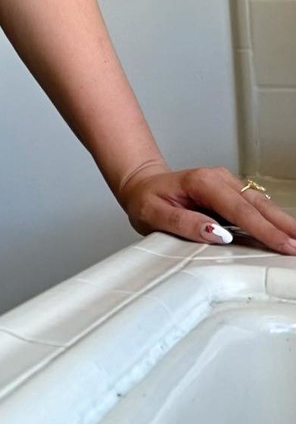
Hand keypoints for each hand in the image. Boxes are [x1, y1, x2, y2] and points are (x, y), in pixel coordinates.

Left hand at [117, 163, 295, 254]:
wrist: (142, 184)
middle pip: (258, 205)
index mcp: (202, 182)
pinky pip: (255, 208)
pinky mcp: (231, 194)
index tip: (284, 245)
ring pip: (261, 205)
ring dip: (282, 223)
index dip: (264, 229)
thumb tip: (216, 233)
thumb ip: (183, 223)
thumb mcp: (153, 214)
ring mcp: (228, 184)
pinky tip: (285, 234)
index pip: (239, 209)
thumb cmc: (146, 199)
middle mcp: (219, 179)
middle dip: (283, 226)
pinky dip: (272, 221)